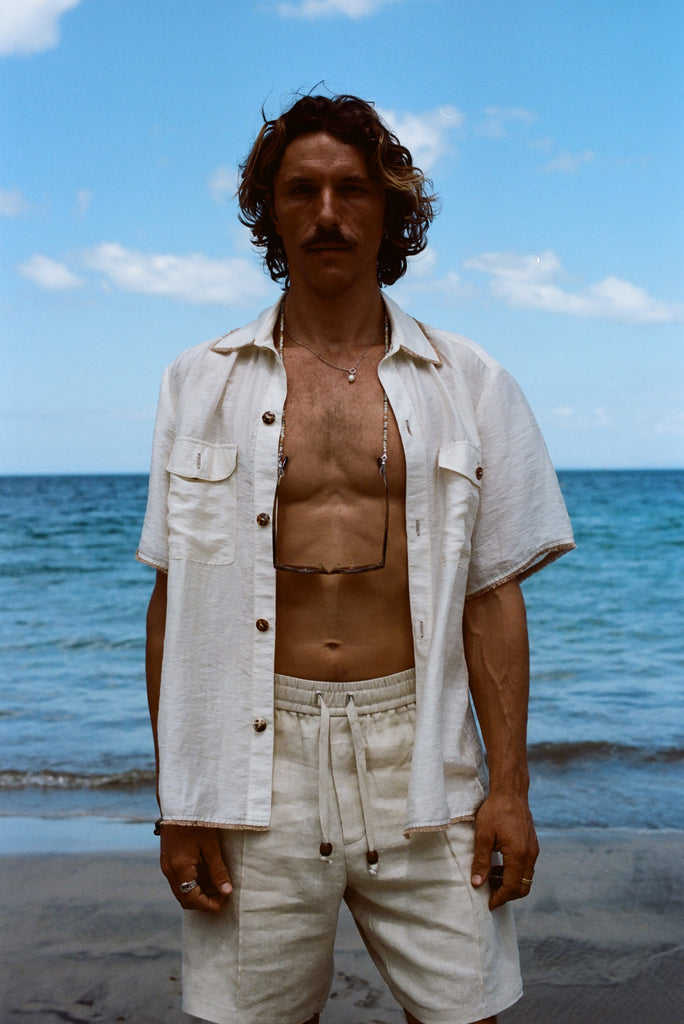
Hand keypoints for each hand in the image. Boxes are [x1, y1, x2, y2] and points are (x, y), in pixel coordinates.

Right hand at [159, 824, 232, 913]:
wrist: (179, 802)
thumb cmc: (197, 821)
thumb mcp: (211, 846)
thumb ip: (218, 870)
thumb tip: (227, 892)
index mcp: (179, 867)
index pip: (192, 899)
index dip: (209, 905)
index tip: (224, 903)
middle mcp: (169, 870)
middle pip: (185, 898)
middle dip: (204, 902)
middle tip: (223, 897)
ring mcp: (166, 865)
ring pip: (181, 890)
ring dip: (198, 893)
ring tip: (218, 886)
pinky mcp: (167, 859)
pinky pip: (179, 880)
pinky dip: (192, 884)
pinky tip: (208, 876)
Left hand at [470, 792, 538, 909]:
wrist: (511, 792)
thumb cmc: (495, 811)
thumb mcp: (483, 837)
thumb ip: (481, 862)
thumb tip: (477, 884)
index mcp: (518, 855)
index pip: (511, 887)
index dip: (499, 898)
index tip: (487, 903)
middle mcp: (530, 855)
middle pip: (523, 887)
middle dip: (506, 894)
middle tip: (489, 893)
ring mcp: (533, 850)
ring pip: (525, 878)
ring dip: (509, 883)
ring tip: (491, 878)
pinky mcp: (532, 845)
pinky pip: (526, 867)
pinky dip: (514, 873)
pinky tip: (498, 866)